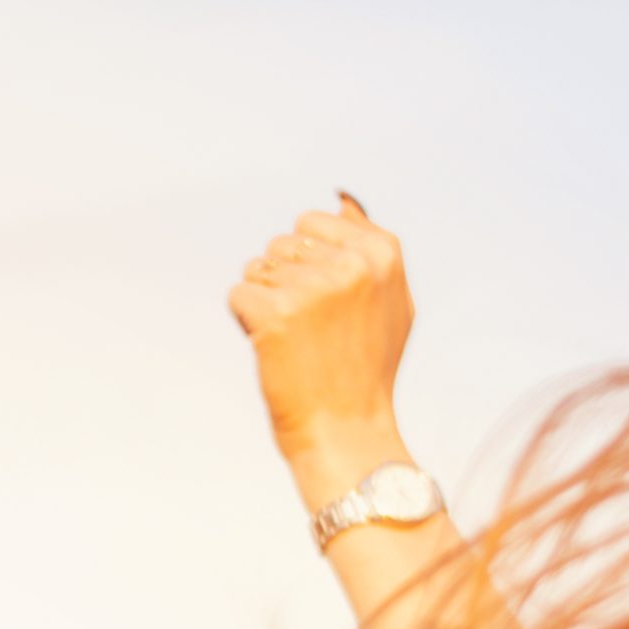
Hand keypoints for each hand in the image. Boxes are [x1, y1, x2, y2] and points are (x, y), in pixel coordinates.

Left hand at [228, 196, 413, 463]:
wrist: (346, 431)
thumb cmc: (364, 370)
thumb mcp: (390, 302)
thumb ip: (368, 247)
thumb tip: (341, 197)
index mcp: (383, 252)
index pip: (312, 223)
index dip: (310, 264)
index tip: (331, 306)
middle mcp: (351, 264)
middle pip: (282, 245)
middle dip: (285, 281)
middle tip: (311, 330)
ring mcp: (313, 287)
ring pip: (257, 268)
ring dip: (265, 302)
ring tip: (296, 341)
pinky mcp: (276, 313)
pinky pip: (238, 295)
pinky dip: (246, 323)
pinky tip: (273, 350)